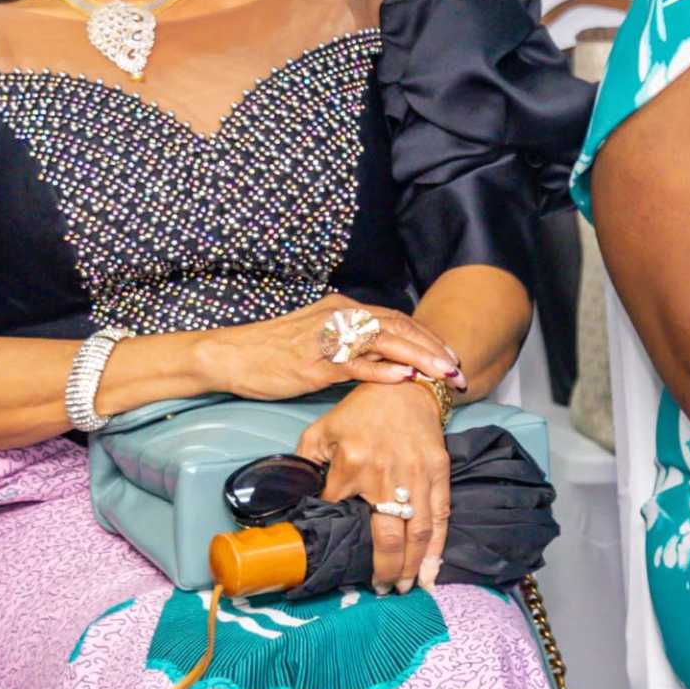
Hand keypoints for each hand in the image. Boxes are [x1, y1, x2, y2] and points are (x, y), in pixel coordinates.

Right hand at [192, 296, 460, 402]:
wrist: (230, 354)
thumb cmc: (272, 352)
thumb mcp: (317, 340)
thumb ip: (349, 345)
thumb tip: (382, 361)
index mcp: (342, 310)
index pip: (395, 319)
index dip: (426, 337)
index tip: (450, 356)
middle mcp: (339, 317)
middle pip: (398, 327)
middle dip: (432, 349)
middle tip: (458, 370)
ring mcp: (327, 338)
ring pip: (384, 342)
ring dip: (418, 359)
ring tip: (444, 374)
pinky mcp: (314, 361)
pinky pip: (354, 364)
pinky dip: (381, 370)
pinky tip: (404, 379)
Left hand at [300, 382, 451, 590]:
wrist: (406, 384)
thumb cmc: (362, 410)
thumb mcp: (322, 429)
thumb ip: (304, 462)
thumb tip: (292, 495)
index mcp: (351, 464)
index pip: (339, 511)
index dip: (337, 536)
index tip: (336, 555)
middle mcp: (385, 474)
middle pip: (386, 536)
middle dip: (384, 570)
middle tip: (381, 590)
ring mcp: (416, 475)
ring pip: (417, 533)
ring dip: (411, 567)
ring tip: (405, 587)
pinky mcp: (439, 472)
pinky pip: (441, 516)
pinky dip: (438, 548)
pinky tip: (432, 571)